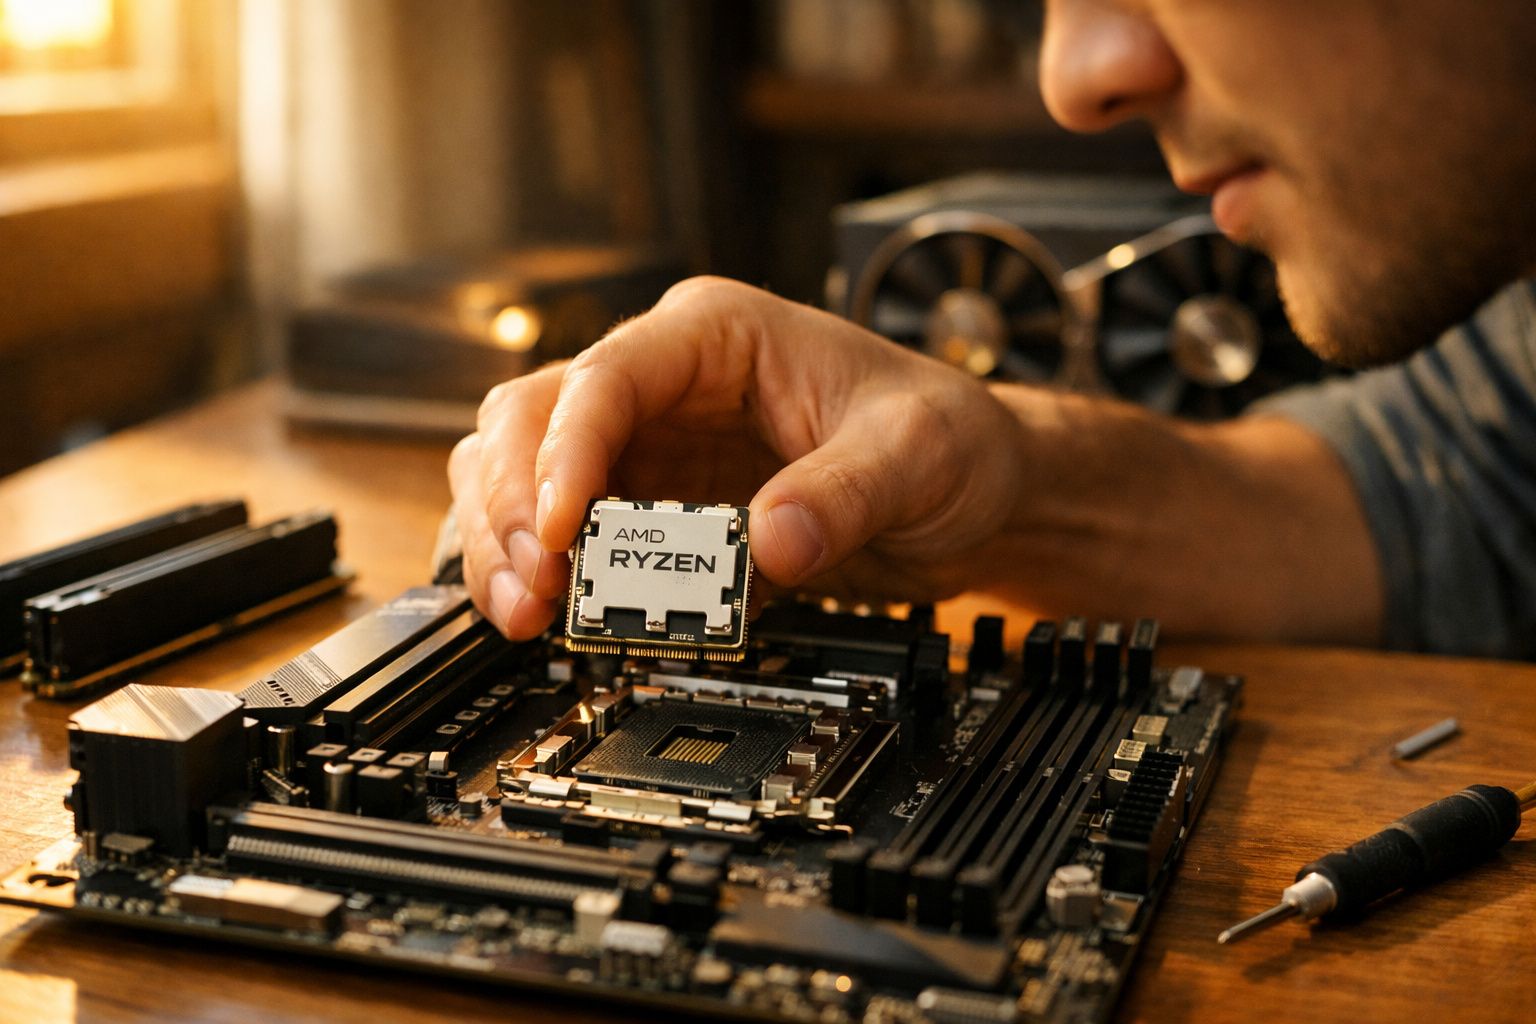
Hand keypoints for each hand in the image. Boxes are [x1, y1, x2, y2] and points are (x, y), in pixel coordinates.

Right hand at [449, 276, 1026, 638]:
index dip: (567, 451)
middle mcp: (665, 383)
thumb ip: (849, 492)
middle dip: (513, 502)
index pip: (607, 375)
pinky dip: (542, 573)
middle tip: (535, 586)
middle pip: (532, 419)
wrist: (968, 490)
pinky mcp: (652, 510)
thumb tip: (771, 543)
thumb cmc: (944, 438)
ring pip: (523, 473)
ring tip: (528, 612)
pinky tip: (550, 615)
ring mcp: (649, 447)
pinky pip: (562, 533)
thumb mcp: (919, 453)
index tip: (562, 526)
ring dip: (507, 542)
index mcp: (717, 335)